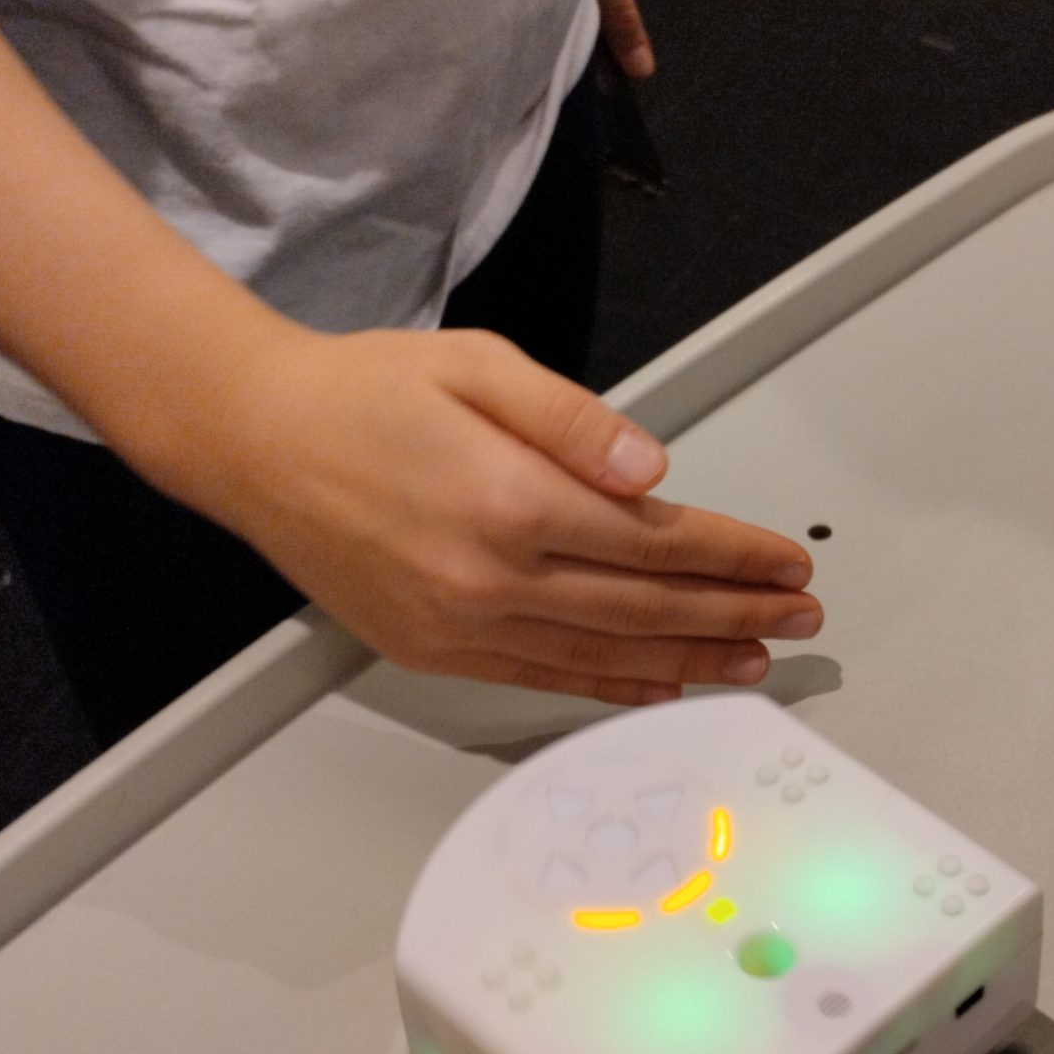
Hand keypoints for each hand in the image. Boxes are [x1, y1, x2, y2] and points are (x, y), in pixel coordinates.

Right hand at [170, 323, 818, 705]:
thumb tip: (652, 470)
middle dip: (734, 612)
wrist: (255, 440)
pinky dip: (611, 686)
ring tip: (756, 659)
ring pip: (603, 656)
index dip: (732, 554)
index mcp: (509, 501)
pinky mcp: (433, 650)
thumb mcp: (479, 367)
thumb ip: (575, 420)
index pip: (655, 541)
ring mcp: (459, 626)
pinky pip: (542, 678)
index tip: (784, 560)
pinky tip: (662, 685)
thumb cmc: (365, 392)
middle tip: (798, 615)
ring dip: (691, 660)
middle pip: (644, 608)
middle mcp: (488, 578)